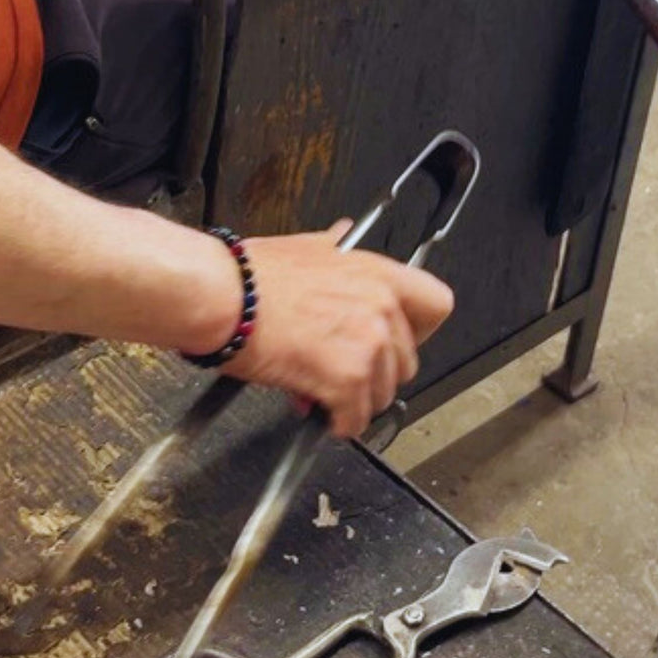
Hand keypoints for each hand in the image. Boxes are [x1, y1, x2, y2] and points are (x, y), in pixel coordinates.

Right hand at [218, 223, 453, 438]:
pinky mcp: (346, 379)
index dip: (419, 330)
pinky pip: (355, 418)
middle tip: (344, 372)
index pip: (437, 304)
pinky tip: (319, 413)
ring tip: (323, 391)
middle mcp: (380, 307)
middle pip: (407, 361)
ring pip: (383, 394)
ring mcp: (367, 344)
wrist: (220, 296)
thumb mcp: (304, 246)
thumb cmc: (249, 274)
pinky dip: (338, 424)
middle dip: (376, 373)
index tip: (398, 341)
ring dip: (355, 399)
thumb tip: (343, 233)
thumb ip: (334, 246)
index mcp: (376, 273)